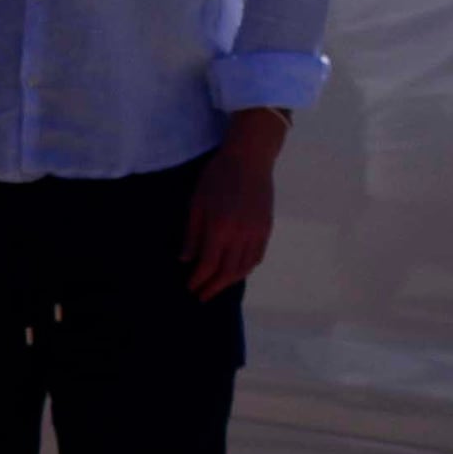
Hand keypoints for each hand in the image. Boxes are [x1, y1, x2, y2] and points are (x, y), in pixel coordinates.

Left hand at [184, 111, 288, 299]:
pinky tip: (236, 272)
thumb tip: (186, 260)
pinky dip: (246, 269)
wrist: (249, 158)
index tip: (191, 287)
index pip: (208, 265)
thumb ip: (192, 234)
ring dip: (229, 281)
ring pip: (244, 268)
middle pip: (227, 272)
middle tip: (202, 296)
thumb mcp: (197, 203)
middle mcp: (240, 236)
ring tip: (217, 286)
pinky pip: (257, 257)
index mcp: (220, 228)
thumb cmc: (217, 176)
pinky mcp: (266, 228)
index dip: (199, 280)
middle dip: (213, 287)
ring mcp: (256, 233)